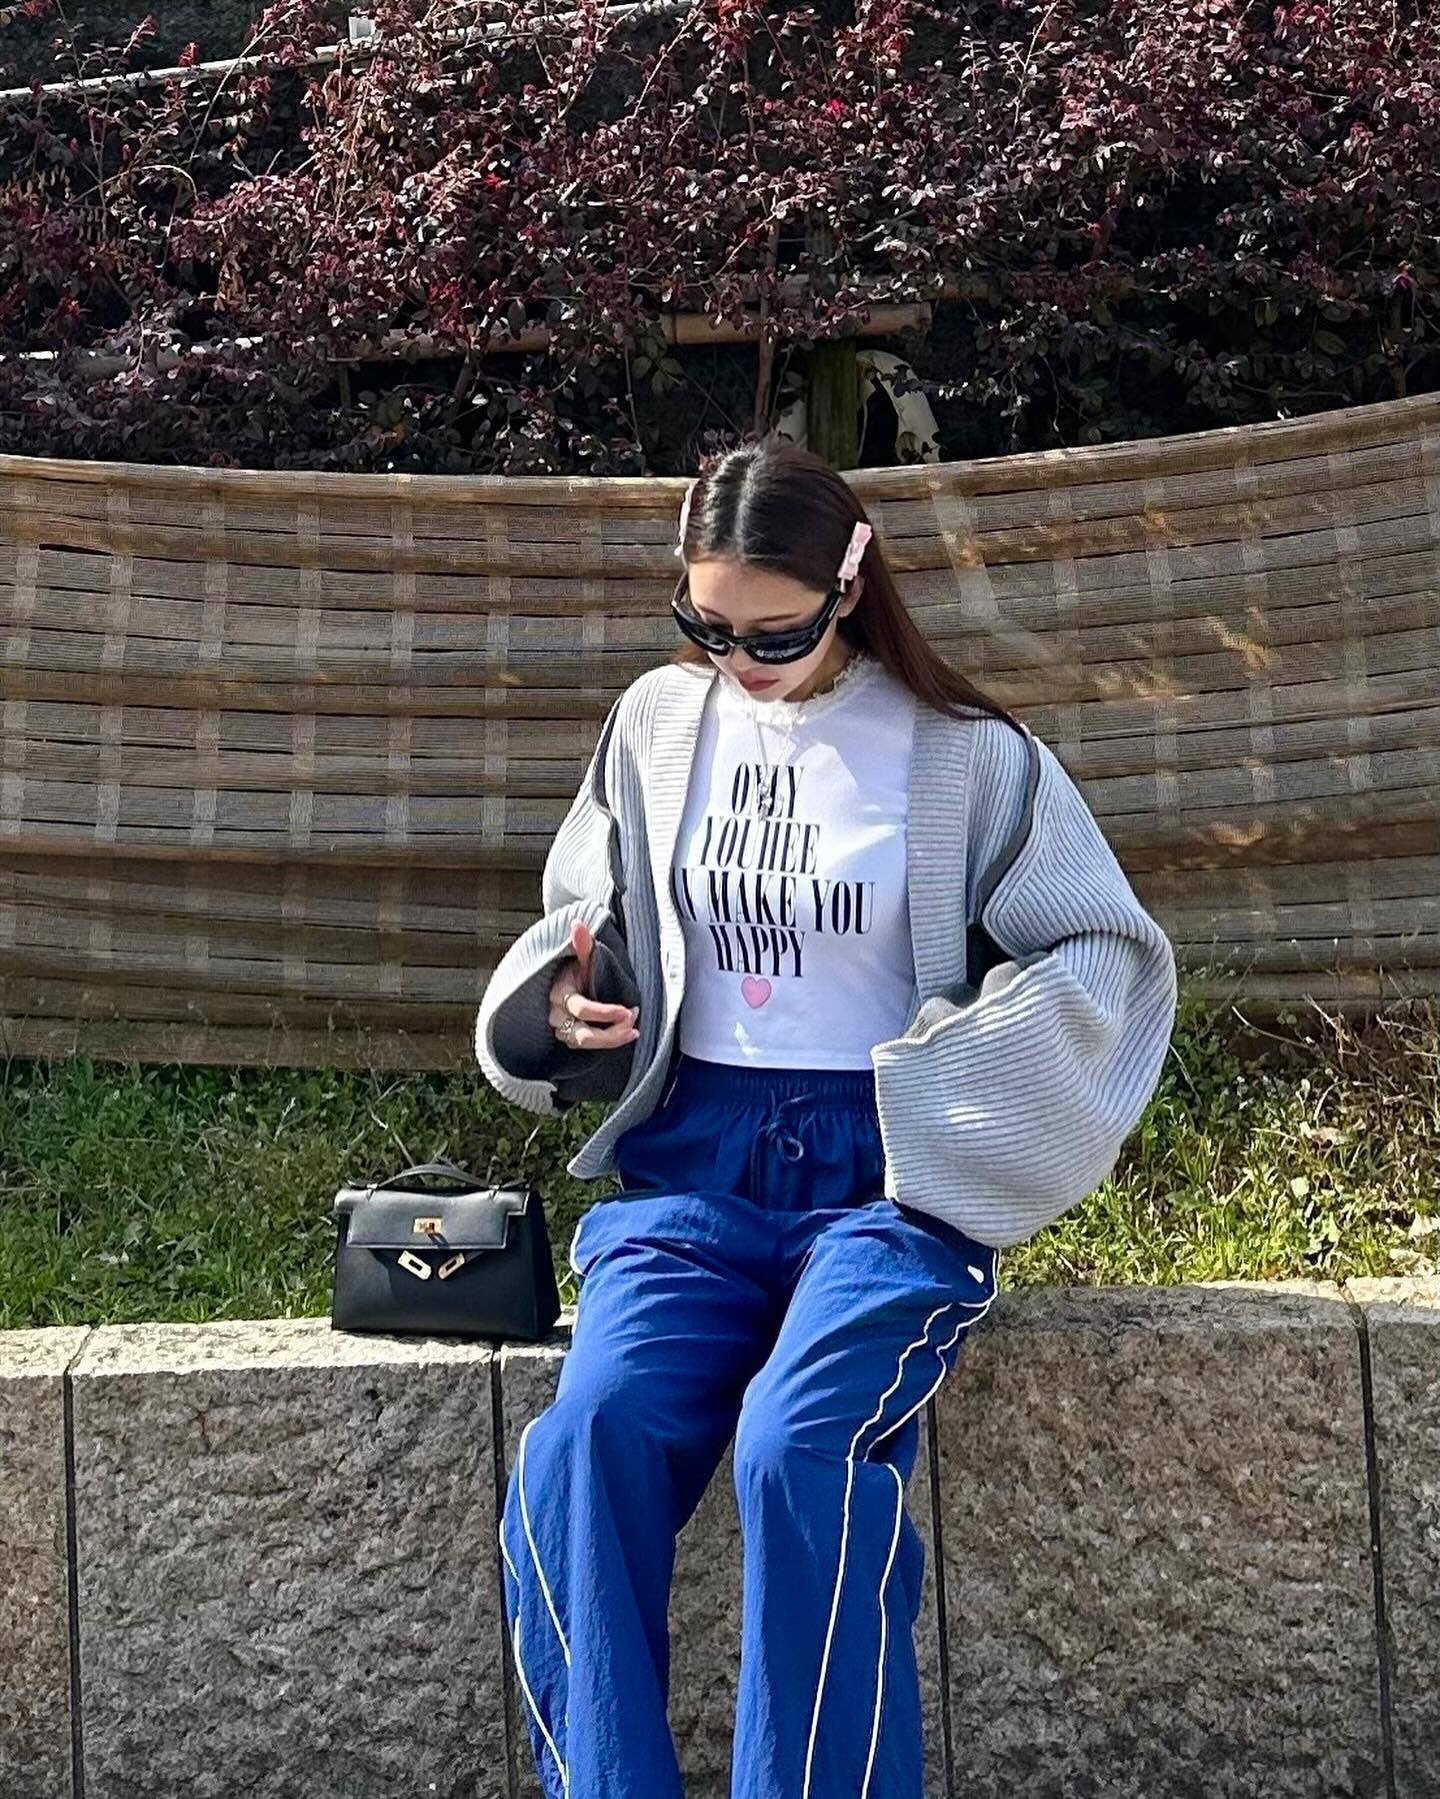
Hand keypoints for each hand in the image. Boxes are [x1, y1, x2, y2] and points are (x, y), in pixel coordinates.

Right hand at [548, 920, 639, 1051]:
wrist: (561, 979)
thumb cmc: (573, 968)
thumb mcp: (579, 955)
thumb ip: (582, 944)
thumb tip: (577, 923)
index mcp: (559, 994)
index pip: (581, 1009)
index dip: (605, 1012)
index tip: (627, 1010)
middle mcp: (557, 1015)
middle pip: (582, 1035)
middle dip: (610, 1034)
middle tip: (633, 1021)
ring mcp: (561, 1029)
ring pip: (585, 1043)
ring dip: (612, 1040)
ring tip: (634, 1031)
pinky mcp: (568, 1038)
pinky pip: (587, 1046)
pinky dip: (606, 1042)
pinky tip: (625, 1034)